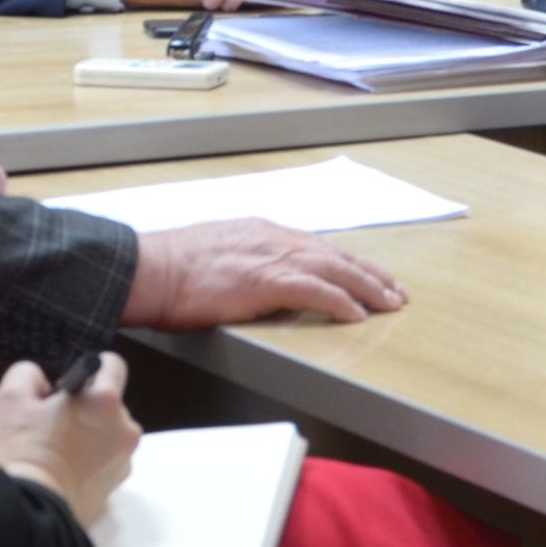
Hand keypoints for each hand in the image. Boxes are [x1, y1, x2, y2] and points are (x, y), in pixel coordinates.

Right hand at [0, 353, 139, 527]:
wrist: (30, 511)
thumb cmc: (24, 453)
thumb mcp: (12, 399)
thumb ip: (29, 375)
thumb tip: (41, 383)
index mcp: (105, 402)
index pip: (112, 365)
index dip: (90, 370)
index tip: (72, 385)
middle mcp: (124, 429)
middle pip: (108, 404)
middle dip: (84, 409)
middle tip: (52, 424)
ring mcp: (123, 460)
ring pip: (107, 435)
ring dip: (88, 437)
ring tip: (56, 452)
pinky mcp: (115, 487)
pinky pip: (104, 463)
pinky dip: (89, 464)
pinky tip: (63, 472)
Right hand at [123, 218, 406, 329]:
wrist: (150, 269)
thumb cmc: (172, 268)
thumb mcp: (217, 254)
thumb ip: (245, 262)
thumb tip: (259, 282)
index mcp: (262, 232)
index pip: (316, 246)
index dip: (346, 262)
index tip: (368, 274)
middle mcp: (273, 239)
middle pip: (335, 254)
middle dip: (369, 273)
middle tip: (395, 291)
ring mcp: (271, 257)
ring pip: (335, 268)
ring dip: (367, 286)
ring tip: (390, 302)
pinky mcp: (266, 280)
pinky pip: (316, 290)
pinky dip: (340, 300)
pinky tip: (358, 314)